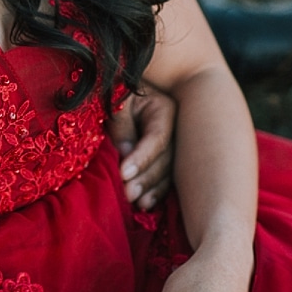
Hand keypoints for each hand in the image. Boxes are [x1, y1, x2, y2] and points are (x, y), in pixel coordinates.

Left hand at [108, 85, 176, 208]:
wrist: (118, 87)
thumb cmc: (115, 90)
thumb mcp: (116, 100)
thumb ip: (121, 124)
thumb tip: (125, 153)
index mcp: (165, 108)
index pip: (158, 137)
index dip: (142, 157)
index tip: (123, 174)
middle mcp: (176, 128)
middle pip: (167, 158)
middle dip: (147, 178)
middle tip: (128, 194)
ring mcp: (175, 145)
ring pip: (170, 171)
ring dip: (154, 189)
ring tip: (138, 203)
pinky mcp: (166, 158)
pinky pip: (167, 178)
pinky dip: (157, 192)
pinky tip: (146, 204)